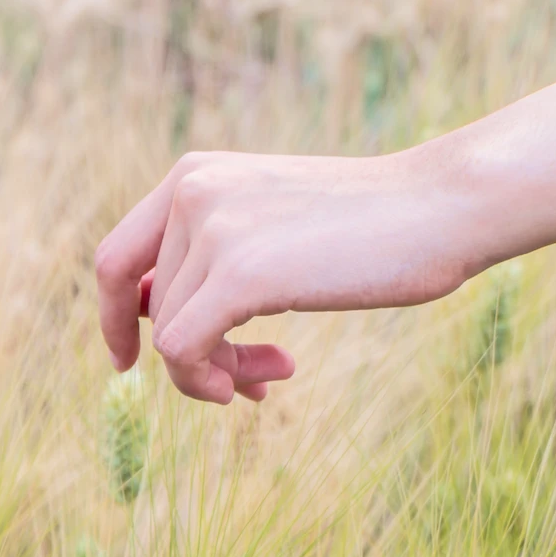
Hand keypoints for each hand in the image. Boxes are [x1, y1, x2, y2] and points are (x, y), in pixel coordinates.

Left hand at [95, 150, 473, 403]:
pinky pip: (182, 351)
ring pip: (169, 334)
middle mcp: (193, 191)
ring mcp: (214, 228)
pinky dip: (208, 380)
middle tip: (240, 382)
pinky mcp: (241, 273)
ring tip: (275, 375)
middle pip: (147, 305)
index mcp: (196, 174)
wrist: (439, 206)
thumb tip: (159, 325)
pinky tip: (267, 381)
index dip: (116, 316)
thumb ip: (216, 256)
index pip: (118, 256)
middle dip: (190, 355)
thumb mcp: (275, 224)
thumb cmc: (374, 223)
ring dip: (217, 372)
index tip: (133, 358)